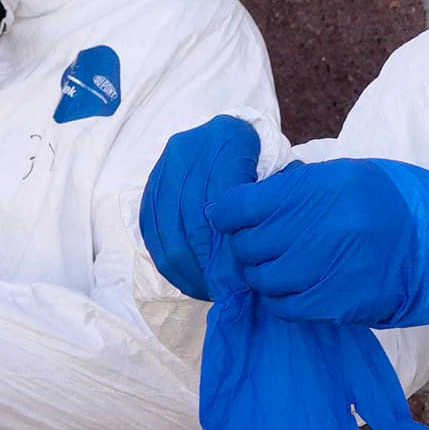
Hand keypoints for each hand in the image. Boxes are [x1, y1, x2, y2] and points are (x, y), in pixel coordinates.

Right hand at [143, 116, 260, 300]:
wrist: (228, 139)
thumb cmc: (264, 163)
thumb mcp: (280, 175)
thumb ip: (274, 206)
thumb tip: (263, 256)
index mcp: (228, 138)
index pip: (224, 206)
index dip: (230, 248)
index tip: (242, 278)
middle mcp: (189, 149)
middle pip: (194, 222)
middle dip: (209, 265)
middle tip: (226, 291)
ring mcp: (163, 167)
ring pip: (169, 233)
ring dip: (189, 270)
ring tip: (210, 290)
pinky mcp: (148, 189)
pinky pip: (152, 235)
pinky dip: (171, 263)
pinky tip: (192, 280)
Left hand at [205, 158, 428, 328]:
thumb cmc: (401, 203)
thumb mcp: (351, 174)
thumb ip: (300, 187)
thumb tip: (248, 200)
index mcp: (326, 186)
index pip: (240, 206)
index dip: (226, 212)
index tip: (231, 215)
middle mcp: (326, 226)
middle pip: (248, 246)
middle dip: (245, 246)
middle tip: (259, 244)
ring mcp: (334, 267)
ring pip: (262, 280)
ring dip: (262, 274)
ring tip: (279, 266)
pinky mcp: (342, 303)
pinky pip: (286, 306)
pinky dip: (282, 298)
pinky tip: (295, 287)